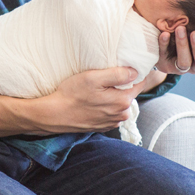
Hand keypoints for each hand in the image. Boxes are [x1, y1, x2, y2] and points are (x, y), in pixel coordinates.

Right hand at [33, 67, 148, 132]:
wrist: (56, 114)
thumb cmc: (72, 94)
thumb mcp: (93, 78)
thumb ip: (117, 74)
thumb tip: (135, 72)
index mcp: (123, 101)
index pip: (139, 83)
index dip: (134, 73)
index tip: (123, 67)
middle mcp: (122, 114)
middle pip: (129, 94)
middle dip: (121, 86)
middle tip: (102, 79)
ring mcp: (113, 122)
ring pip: (119, 104)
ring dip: (112, 97)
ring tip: (95, 91)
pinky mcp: (104, 126)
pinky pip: (111, 113)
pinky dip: (105, 106)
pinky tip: (92, 102)